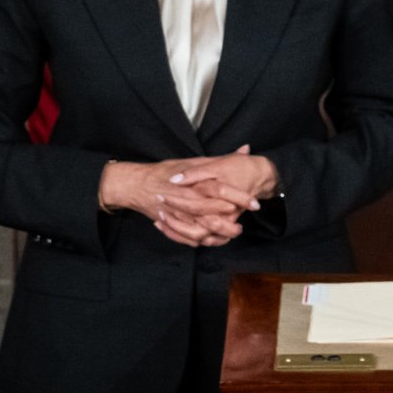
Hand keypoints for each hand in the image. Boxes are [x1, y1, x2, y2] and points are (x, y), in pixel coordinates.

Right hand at [99, 147, 277, 247]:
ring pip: (202, 232)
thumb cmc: (165, 171)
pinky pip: (189, 239)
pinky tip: (213, 238)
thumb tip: (245, 150)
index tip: (254, 203)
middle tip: (241, 226)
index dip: (241, 198)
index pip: (222, 191)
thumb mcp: (192, 162)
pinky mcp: (173, 224)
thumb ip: (219, 160)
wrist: (138, 184)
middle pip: (214, 217)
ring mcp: (179, 216)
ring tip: (231, 233)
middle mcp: (186, 201)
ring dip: (218, 236)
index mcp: (193, 183)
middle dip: (231, 224)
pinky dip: (202, 241)